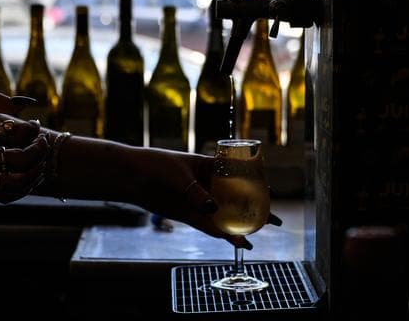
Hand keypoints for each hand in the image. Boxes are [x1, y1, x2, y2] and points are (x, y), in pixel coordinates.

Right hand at [0, 93, 47, 201]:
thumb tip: (25, 104)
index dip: (33, 129)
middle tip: (42, 141)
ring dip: (35, 172)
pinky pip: (5, 196)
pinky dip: (21, 189)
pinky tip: (24, 175)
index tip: (34, 124)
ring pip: (18, 183)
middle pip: (23, 160)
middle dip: (40, 150)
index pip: (18, 134)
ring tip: (37, 160)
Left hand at [133, 148, 281, 249]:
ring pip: (226, 215)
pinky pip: (211, 226)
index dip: (256, 185)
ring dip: (242, 226)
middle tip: (275, 221)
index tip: (272, 194)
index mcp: (210, 167)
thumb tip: (212, 209)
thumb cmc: (156, 166)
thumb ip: (196, 193)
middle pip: (237, 199)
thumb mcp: (178, 176)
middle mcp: (208, 186)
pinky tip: (238, 242)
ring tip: (258, 236)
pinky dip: (224, 235)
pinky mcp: (190, 215)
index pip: (239, 176)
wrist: (132, 177)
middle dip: (255, 209)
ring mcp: (200, 201)